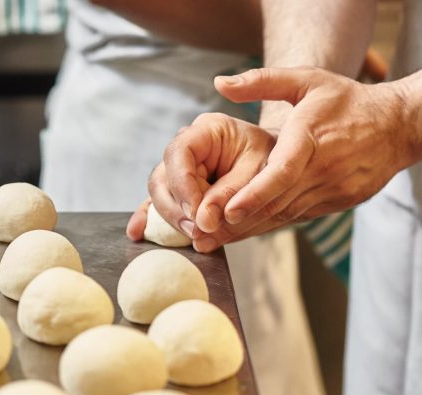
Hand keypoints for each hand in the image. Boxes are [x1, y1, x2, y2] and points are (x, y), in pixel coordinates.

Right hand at [126, 116, 275, 251]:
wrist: (284, 165)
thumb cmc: (274, 160)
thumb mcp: (260, 172)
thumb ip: (231, 195)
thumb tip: (202, 223)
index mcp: (206, 131)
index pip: (179, 153)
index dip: (182, 185)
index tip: (196, 213)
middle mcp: (187, 148)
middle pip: (163, 177)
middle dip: (176, 208)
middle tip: (197, 230)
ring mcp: (180, 171)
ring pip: (160, 194)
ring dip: (171, 218)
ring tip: (193, 236)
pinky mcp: (180, 191)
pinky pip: (159, 204)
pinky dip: (151, 219)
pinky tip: (138, 233)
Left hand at [211, 66, 411, 229]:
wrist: (400, 126)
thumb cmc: (348, 100)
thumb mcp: (308, 80)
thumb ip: (262, 80)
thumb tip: (218, 83)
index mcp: (312, 138)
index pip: (282, 171)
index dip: (254, 194)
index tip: (227, 211)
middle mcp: (323, 169)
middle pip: (276, 202)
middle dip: (238, 222)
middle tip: (202, 238)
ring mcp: (332, 190)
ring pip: (284, 215)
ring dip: (249, 229)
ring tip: (213, 241)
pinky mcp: (337, 203)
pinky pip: (297, 217)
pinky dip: (270, 225)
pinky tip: (243, 233)